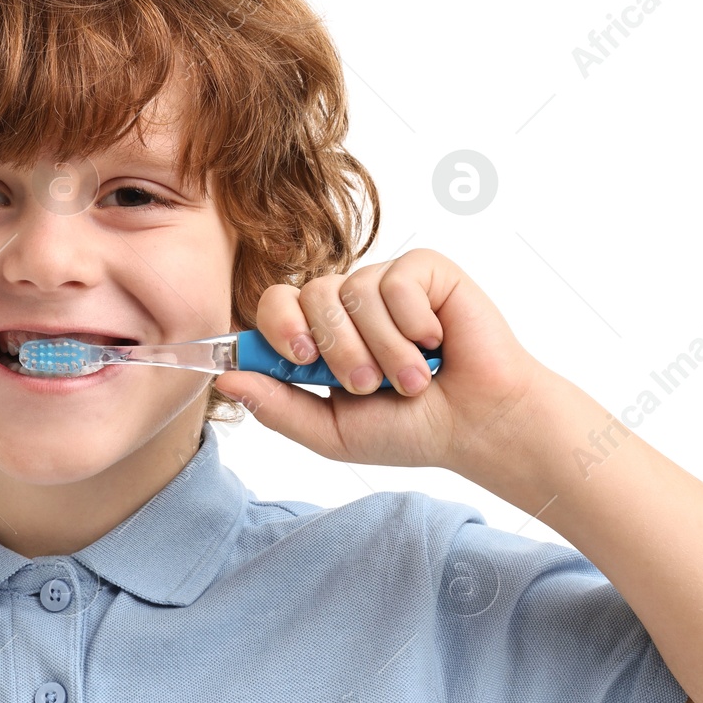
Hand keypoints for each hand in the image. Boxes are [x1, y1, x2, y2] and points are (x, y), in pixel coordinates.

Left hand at [213, 248, 547, 470]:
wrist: (477, 424)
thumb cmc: (411, 429)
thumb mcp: (333, 432)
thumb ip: (278, 407)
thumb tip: (225, 378)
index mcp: (321, 336)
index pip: (277, 305)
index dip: (278, 324)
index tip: (300, 356)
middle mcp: (349, 304)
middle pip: (312, 295)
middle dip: (338, 349)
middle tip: (367, 385)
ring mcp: (385, 283)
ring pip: (355, 291)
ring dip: (384, 347)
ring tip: (412, 379)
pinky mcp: (425, 270)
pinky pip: (398, 280)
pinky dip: (414, 322)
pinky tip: (437, 342)